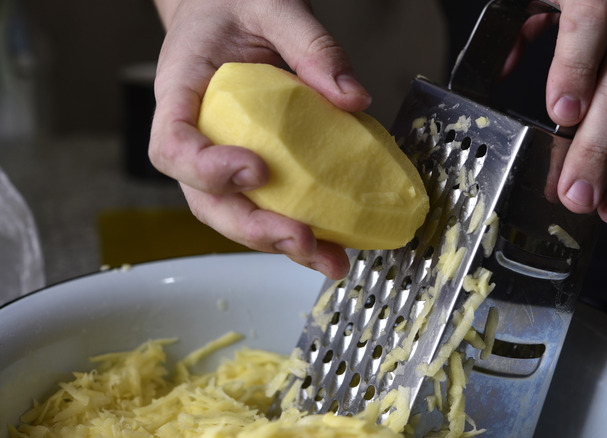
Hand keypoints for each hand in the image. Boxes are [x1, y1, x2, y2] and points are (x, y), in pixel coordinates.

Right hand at [149, 0, 371, 278]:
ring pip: (234, 214)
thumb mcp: (274, 7)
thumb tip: (352, 98)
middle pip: (204, 200)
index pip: (173, 146)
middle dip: (253, 228)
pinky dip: (294, 226)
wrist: (225, 7)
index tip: (256, 170)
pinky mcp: (249, 166)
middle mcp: (194, 134)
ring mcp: (220, 156)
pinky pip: (263, 203)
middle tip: (302, 239)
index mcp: (180, 92)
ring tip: (328, 259)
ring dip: (278, 242)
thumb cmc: (234, 5)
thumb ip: (311, 45)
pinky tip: (331, 241)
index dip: (207, 169)